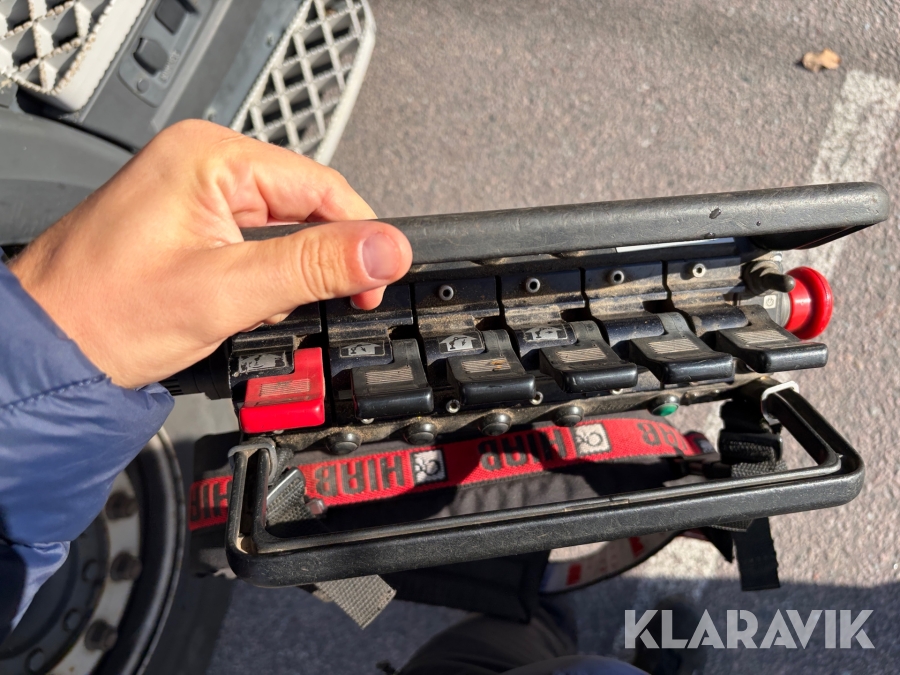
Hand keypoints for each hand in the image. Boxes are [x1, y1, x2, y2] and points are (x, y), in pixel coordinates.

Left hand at [9, 120, 411, 388]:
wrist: (47, 352)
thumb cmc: (103, 313)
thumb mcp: (227, 292)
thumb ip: (315, 266)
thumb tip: (386, 248)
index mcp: (210, 156)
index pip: (322, 185)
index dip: (361, 237)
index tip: (378, 281)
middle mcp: (202, 162)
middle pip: (304, 206)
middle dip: (317, 262)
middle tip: (322, 305)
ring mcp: (194, 192)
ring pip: (282, 229)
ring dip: (287, 275)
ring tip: (257, 309)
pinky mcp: (190, 222)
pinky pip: (254, 242)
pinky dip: (262, 277)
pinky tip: (242, 304)